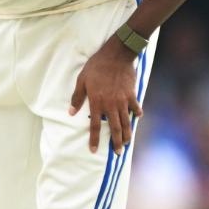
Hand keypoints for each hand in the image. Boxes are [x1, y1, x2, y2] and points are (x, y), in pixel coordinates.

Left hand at [69, 36, 141, 154]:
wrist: (116, 56)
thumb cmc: (96, 67)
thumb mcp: (82, 80)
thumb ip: (77, 97)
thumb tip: (71, 112)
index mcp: (97, 102)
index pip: (94, 126)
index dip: (94, 139)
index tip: (94, 150)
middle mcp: (110, 105)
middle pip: (114, 128)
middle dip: (116, 142)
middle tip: (118, 153)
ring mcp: (122, 101)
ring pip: (126, 122)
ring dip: (127, 134)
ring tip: (127, 143)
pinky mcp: (132, 95)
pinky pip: (135, 108)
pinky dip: (137, 114)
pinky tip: (137, 118)